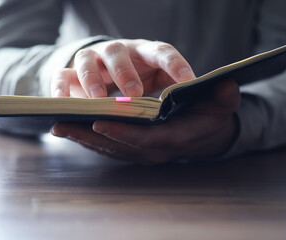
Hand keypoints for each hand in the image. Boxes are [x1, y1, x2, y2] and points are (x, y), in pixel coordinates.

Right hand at [51, 39, 195, 97]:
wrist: (104, 74)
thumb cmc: (138, 77)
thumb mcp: (158, 79)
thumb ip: (175, 85)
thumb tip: (205, 92)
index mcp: (143, 53)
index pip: (161, 51)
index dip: (175, 63)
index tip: (188, 80)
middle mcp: (116, 52)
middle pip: (118, 52)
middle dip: (125, 72)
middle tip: (134, 93)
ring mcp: (92, 60)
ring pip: (86, 59)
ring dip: (91, 77)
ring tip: (98, 99)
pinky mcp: (71, 73)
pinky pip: (61, 76)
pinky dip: (60, 88)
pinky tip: (63, 102)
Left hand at [51, 79, 239, 164]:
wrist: (210, 132)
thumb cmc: (215, 113)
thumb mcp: (224, 100)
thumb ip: (224, 94)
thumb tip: (225, 84)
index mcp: (177, 137)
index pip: (146, 139)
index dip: (123, 132)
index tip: (99, 122)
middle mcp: (157, 148)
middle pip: (120, 145)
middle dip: (91, 136)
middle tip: (64, 125)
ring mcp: (144, 150)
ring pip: (111, 147)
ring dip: (84, 138)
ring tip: (60, 126)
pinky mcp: (136, 147)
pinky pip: (110, 145)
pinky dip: (90, 138)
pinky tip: (71, 129)